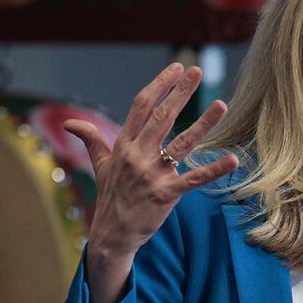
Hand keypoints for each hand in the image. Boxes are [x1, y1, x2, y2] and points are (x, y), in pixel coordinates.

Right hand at [66, 63, 237, 302]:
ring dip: (203, 123)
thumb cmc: (111, 196)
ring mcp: (151, 174)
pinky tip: (232, 160)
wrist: (111, 234)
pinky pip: (193, 179)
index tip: (177, 68)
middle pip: (162, 117)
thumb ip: (90, 139)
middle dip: (181, 92)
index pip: (142, 106)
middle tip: (197, 70)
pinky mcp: (165, 194)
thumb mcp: (99, 165)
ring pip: (181, 143)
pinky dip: (214, 170)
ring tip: (222, 104)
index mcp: (123, 144)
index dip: (160, 85)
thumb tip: (70, 124)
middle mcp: (137, 155)